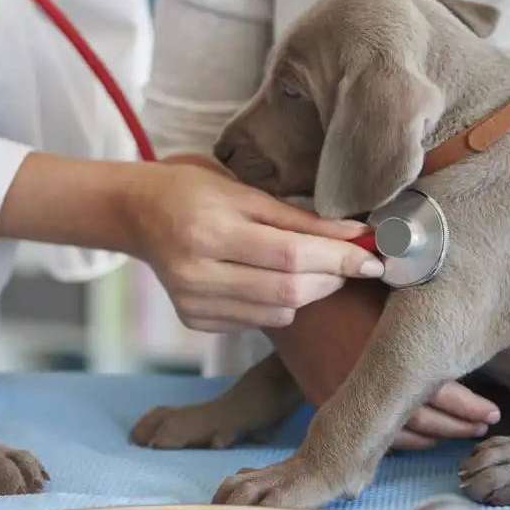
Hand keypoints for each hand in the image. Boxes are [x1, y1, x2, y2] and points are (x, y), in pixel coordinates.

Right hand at [0, 152, 380, 330]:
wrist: (135, 213)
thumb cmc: (192, 189)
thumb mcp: (241, 189)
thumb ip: (295, 216)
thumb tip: (354, 234)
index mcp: (208, 230)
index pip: (289, 255)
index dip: (338, 258)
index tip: (373, 255)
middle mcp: (196, 272)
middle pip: (287, 291)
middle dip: (331, 278)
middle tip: (352, 263)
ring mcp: (193, 301)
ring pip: (277, 312)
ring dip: (309, 293)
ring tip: (311, 267)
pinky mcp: (194, 319)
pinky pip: (257, 321)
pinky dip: (278, 303)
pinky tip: (269, 279)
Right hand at [266, 281, 499, 449]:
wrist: (280, 290)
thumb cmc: (338, 280)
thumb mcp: (384, 281)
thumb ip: (421, 299)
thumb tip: (469, 292)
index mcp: (387, 352)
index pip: (440, 393)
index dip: (470, 406)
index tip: (493, 410)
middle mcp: (364, 381)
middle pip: (423, 420)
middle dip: (459, 425)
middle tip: (484, 423)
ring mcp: (340, 395)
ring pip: (396, 433)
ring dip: (433, 435)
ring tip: (458, 431)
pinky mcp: (322, 399)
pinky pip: (366, 431)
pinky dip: (398, 438)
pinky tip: (418, 432)